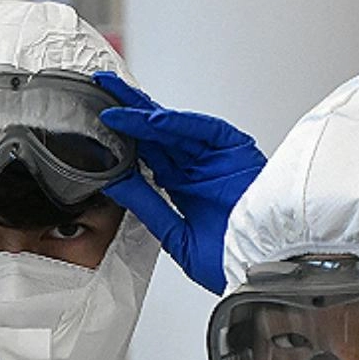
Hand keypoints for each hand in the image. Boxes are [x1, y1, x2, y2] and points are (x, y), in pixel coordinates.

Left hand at [94, 71, 264, 294]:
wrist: (264, 270)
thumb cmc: (231, 260)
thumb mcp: (175, 235)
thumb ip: (147, 206)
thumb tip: (114, 181)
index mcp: (184, 188)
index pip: (146, 155)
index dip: (121, 137)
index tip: (94, 125)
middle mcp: (197, 168)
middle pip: (156, 133)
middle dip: (127, 111)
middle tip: (98, 89)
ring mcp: (216, 158)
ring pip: (174, 127)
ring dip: (144, 113)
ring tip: (114, 100)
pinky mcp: (236, 150)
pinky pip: (203, 130)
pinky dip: (178, 124)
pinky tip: (152, 118)